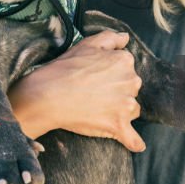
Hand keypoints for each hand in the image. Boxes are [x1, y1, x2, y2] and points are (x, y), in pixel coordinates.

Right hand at [10, 30, 146, 151]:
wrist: (49, 95)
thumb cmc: (66, 68)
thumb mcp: (88, 43)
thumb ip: (111, 38)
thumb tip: (126, 39)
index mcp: (124, 61)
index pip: (127, 69)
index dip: (112, 74)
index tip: (97, 79)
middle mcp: (131, 82)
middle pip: (130, 89)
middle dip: (117, 92)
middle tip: (94, 94)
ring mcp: (126, 105)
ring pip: (131, 110)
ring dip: (121, 113)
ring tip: (99, 112)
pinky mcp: (118, 125)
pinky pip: (133, 138)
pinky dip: (134, 142)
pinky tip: (135, 145)